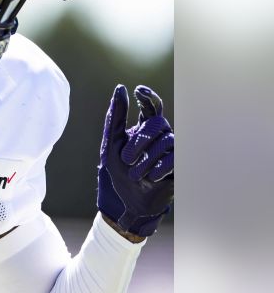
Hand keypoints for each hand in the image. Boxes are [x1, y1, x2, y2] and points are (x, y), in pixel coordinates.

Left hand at [97, 85, 173, 238]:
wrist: (126, 204)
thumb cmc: (118, 174)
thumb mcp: (112, 145)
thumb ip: (115, 118)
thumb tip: (120, 88)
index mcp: (144, 129)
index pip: (152, 106)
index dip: (148, 96)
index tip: (138, 90)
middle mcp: (161, 137)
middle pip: (156, 123)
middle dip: (139, 141)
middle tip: (126, 160)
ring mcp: (172, 151)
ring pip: (167, 140)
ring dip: (147, 159)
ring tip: (134, 174)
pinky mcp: (180, 166)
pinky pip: (177, 157)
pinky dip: (161, 167)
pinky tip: (151, 177)